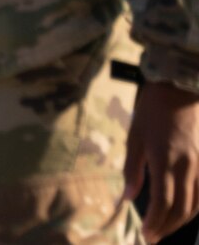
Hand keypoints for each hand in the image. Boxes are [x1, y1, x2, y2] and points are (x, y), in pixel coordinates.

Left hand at [127, 81, 198, 241]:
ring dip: (181, 221)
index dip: (155, 222)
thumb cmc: (152, 110)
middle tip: (153, 237)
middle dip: (167, 227)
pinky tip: (185, 213)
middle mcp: (186, 166)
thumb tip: (127, 197)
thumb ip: (132, 169)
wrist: (181, 89)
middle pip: (181, 208)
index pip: (163, 202)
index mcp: (164, 160)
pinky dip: (196, 208)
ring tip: (165, 229)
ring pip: (196, 204)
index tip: (146, 234)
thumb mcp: (134, 136)